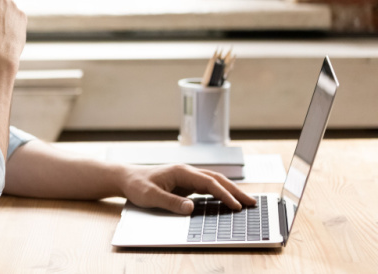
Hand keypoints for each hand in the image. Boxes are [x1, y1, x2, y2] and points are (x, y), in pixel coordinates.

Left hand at [120, 164, 256, 214]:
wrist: (127, 178)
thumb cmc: (137, 185)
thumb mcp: (151, 196)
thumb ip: (170, 202)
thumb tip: (191, 208)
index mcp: (181, 171)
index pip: (209, 182)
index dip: (224, 194)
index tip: (235, 205)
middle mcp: (187, 172)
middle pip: (217, 179)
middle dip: (235, 191)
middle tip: (252, 203)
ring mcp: (187, 177)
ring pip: (214, 182)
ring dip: (230, 191)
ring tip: (246, 202)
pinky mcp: (185, 183)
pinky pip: (207, 188)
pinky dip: (220, 193)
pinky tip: (228, 201)